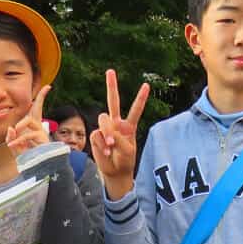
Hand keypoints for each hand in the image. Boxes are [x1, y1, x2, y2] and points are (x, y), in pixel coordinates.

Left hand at [5, 85, 50, 151]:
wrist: (35, 169)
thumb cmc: (26, 157)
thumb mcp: (15, 147)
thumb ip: (11, 138)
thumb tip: (11, 128)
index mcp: (32, 127)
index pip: (35, 110)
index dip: (41, 98)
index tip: (48, 87)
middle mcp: (37, 127)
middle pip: (38, 109)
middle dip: (41, 98)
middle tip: (47, 88)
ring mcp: (40, 133)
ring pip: (30, 121)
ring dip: (21, 125)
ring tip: (15, 131)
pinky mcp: (41, 140)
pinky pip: (28, 135)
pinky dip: (18, 140)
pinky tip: (12, 144)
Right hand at [89, 69, 148, 199]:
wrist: (115, 172)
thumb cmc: (125, 161)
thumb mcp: (127, 150)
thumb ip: (119, 138)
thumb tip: (107, 132)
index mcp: (128, 126)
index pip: (135, 109)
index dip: (140, 98)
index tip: (146, 85)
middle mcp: (116, 124)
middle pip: (113, 101)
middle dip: (111, 86)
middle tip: (110, 71)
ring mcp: (105, 129)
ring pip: (103, 119)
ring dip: (107, 131)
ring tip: (111, 146)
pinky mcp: (96, 136)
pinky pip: (96, 134)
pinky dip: (101, 143)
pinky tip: (106, 151)